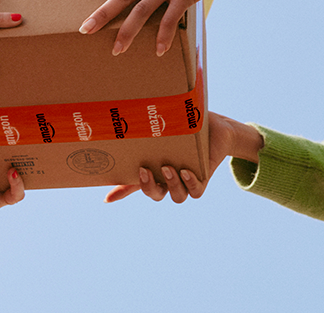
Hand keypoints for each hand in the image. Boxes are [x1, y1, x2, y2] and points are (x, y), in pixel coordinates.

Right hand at [104, 112, 262, 203]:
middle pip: (156, 194)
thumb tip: (127, 126)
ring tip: (168, 168)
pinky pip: (196, 192)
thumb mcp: (167, 131)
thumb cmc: (188, 129)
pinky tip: (186, 171)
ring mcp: (187, 181)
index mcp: (158, 169)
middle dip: (148, 187)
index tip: (106, 197)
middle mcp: (170, 179)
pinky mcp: (203, 179)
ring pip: (177, 196)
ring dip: (171, 185)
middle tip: (145, 170)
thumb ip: (150, 133)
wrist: (217, 128)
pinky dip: (191, 184)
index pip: (137, 184)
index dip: (121, 192)